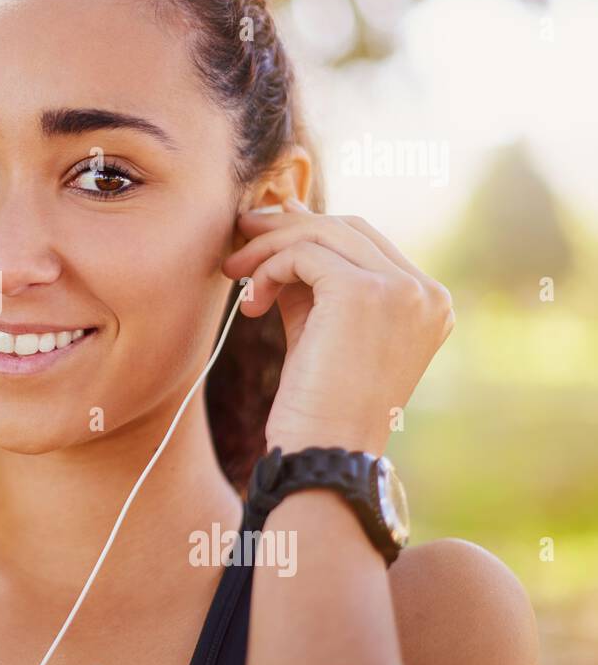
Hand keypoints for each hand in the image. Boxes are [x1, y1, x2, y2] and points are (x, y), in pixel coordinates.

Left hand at [221, 199, 454, 455]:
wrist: (324, 453)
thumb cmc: (319, 402)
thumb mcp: (321, 326)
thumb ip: (311, 274)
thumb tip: (288, 211)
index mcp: (429, 301)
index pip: (365, 239)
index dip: (311, 228)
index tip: (264, 234)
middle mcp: (426, 291)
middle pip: (345, 227)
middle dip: (285, 229)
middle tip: (240, 239)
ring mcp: (402, 289)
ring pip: (321, 233)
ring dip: (268, 248)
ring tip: (235, 274)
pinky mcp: (363, 292)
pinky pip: (302, 254)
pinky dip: (268, 270)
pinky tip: (252, 303)